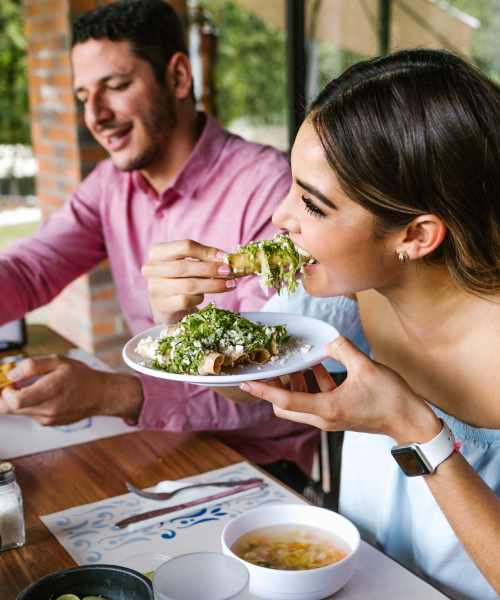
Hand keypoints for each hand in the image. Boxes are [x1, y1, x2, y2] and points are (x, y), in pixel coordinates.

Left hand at [0, 355, 142, 425]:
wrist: (100, 395)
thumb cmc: (81, 377)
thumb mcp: (58, 361)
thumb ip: (32, 366)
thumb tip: (11, 374)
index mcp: (50, 391)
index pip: (14, 401)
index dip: (4, 391)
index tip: (8, 381)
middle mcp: (48, 409)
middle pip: (11, 409)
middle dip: (5, 396)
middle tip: (11, 384)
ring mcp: (48, 419)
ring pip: (19, 412)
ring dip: (18, 400)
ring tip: (31, 386)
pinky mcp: (49, 423)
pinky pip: (30, 414)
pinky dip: (29, 404)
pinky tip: (43, 395)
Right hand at [142, 240, 235, 323]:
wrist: (166, 307)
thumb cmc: (180, 280)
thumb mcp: (187, 265)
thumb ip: (203, 259)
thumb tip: (227, 259)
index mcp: (157, 252)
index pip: (185, 246)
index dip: (207, 251)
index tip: (225, 257)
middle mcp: (152, 269)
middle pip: (186, 266)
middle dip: (211, 269)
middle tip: (229, 272)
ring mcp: (155, 289)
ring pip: (188, 285)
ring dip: (213, 285)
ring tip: (230, 284)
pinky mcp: (162, 306)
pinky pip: (186, 300)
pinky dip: (199, 298)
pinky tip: (204, 297)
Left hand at [240, 336, 440, 443]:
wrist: (410, 421)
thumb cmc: (390, 398)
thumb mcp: (365, 367)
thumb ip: (342, 349)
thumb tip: (327, 341)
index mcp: (326, 409)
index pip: (284, 401)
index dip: (263, 389)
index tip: (246, 381)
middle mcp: (323, 417)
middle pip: (285, 406)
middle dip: (275, 386)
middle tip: (273, 365)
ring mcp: (329, 418)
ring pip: (298, 403)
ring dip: (294, 384)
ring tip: (297, 361)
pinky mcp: (337, 414)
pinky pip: (314, 399)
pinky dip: (311, 384)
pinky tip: (317, 365)